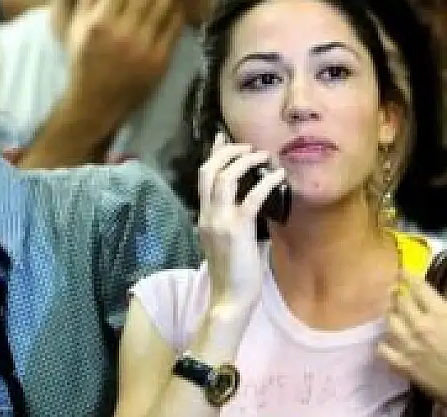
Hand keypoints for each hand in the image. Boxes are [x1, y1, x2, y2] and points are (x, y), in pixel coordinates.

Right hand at [64, 0, 183, 122]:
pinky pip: (174, 28)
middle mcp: (123, 34)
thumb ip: (88, 1)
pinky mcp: (159, 61)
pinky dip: (176, 13)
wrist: (96, 102)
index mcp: (100, 23)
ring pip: (164, 7)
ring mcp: (143, 48)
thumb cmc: (84, 61)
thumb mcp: (76, 28)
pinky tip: (174, 8)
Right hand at [197, 131, 285, 305]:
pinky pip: (250, 198)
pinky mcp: (237, 230)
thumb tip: (244, 206)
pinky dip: (265, 182)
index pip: (203, 178)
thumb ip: (229, 222)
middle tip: (247, 145)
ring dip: (244, 162)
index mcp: (204, 218)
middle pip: (208, 171)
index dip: (213, 155)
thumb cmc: (232, 274)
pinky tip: (278, 176)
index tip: (223, 139)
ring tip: (263, 155)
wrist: (229, 298)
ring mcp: (220, 222)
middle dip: (227, 152)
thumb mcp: (224, 242)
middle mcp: (207, 215)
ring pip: (225, 178)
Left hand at [379, 274, 446, 402]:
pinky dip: (385, 342)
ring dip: (391, 314)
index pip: (418, 288)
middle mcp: (419, 326)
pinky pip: (383, 348)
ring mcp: (408, 345)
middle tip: (395, 290)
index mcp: (440, 313)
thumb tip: (438, 299)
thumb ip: (445, 307)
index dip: (408, 277)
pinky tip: (389, 340)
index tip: (402, 271)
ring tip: (393, 311)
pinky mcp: (402, 365)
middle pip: (400, 302)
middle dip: (397, 294)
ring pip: (389, 322)